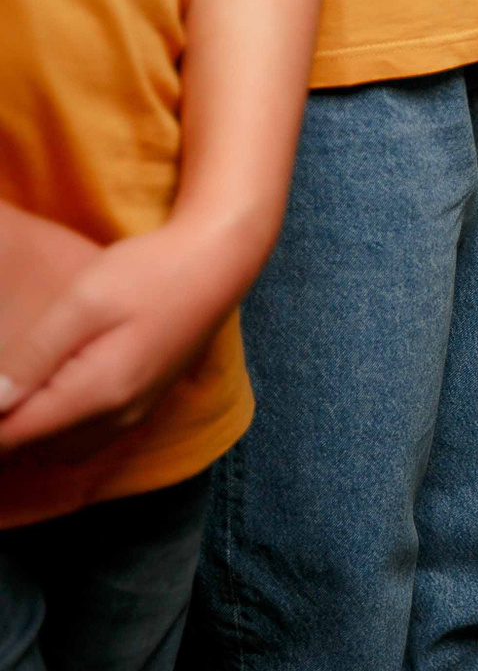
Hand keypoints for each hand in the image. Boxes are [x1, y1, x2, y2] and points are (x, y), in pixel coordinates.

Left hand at [0, 219, 253, 459]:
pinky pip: (85, 439)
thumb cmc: (150, 272)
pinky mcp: (144, 404)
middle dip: (3, 429)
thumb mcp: (83, 302)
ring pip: (58, 450)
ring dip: (27, 433)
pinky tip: (46, 396)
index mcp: (97, 393)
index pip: (12, 436)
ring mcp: (134, 414)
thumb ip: (34, 356)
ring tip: (13, 395)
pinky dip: (55, 431)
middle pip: (31, 450)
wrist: (218, 264)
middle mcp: (117, 417)